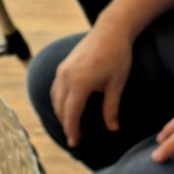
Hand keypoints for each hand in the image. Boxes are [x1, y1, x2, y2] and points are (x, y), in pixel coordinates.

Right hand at [49, 23, 133, 147]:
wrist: (110, 30)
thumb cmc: (117, 56)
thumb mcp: (117, 84)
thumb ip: (111, 108)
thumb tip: (112, 129)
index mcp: (80, 83)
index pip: (71, 113)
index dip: (72, 130)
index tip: (75, 143)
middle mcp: (66, 77)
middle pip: (60, 108)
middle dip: (66, 125)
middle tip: (74, 139)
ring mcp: (62, 70)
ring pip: (55, 99)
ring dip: (61, 114)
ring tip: (70, 126)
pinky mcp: (63, 66)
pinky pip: (55, 89)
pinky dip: (59, 101)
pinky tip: (66, 108)